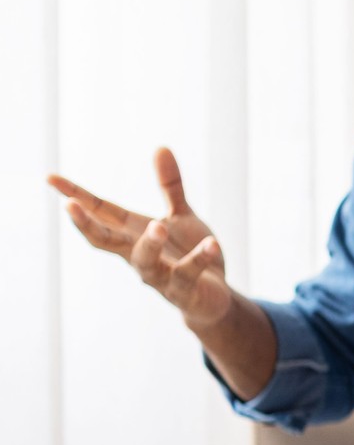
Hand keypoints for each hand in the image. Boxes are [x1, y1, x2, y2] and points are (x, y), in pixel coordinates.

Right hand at [48, 147, 233, 329]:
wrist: (211, 297)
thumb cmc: (187, 254)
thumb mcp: (179, 216)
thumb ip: (170, 186)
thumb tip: (160, 147)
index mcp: (132, 234)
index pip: (99, 212)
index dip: (75, 195)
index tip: (49, 177)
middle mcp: (138, 255)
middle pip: (104, 241)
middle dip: (85, 224)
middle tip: (68, 205)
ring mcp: (159, 276)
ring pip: (145, 262)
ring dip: (149, 244)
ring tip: (159, 226)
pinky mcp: (184, 291)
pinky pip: (188, 275)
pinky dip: (200, 259)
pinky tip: (212, 244)